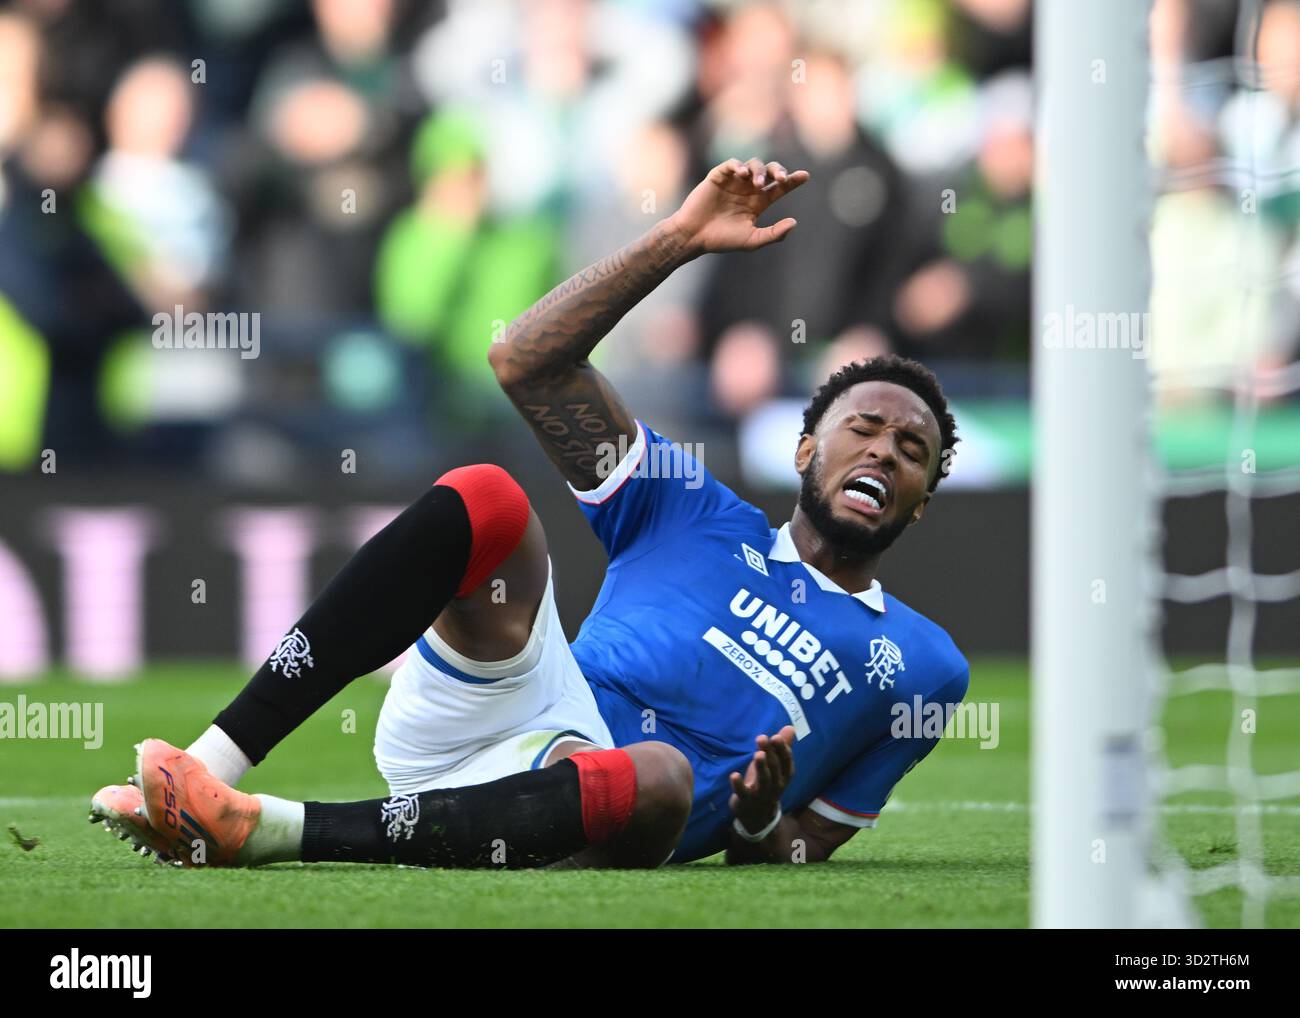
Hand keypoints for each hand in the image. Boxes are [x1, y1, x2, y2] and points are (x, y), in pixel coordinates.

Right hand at [668, 157, 808, 257]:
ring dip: (759, 171)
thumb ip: (774, 234)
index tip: (805, 176)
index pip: (780, 188)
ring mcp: (733, 182)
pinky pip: (733, 164)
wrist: (694, 236)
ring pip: (753, 165)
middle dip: (778, 171)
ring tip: (758, 184)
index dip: (793, 181)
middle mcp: (748, 190)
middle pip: (770, 172)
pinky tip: (743, 175)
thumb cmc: (722, 240)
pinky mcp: (718, 176)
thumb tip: (794, 223)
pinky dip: (739, 165)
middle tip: (781, 179)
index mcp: (758, 203)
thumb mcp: (752, 240)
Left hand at [729, 725, 795, 834]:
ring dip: (760, 767)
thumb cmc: (766, 784)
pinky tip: (734, 775)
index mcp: (783, 776)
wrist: (757, 816)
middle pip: (774, 768)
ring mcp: (761, 794)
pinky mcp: (745, 800)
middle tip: (762, 738)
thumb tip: (790, 728)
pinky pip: (743, 793)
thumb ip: (780, 748)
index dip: (782, 750)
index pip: (786, 761)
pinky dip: (738, 785)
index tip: (776, 737)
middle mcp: (775, 785)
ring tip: (757, 754)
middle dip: (769, 753)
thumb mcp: (774, 766)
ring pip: (763, 780)